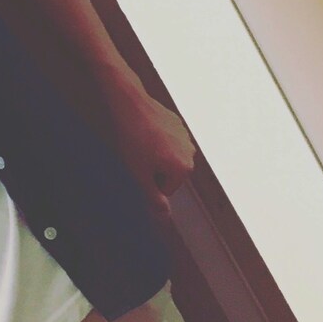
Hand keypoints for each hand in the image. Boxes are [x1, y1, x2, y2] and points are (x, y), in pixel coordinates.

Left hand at [101, 79, 197, 221]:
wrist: (131, 104)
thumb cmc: (133, 138)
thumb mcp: (139, 173)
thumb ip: (153, 196)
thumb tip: (164, 217)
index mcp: (184, 168)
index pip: (166, 189)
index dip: (148, 180)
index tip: (140, 165)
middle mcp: (191, 153)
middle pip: (169, 173)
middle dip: (154, 168)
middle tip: (139, 154)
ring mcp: (186, 137)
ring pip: (168, 157)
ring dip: (155, 154)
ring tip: (141, 142)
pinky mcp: (179, 124)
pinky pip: (167, 141)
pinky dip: (157, 140)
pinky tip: (145, 131)